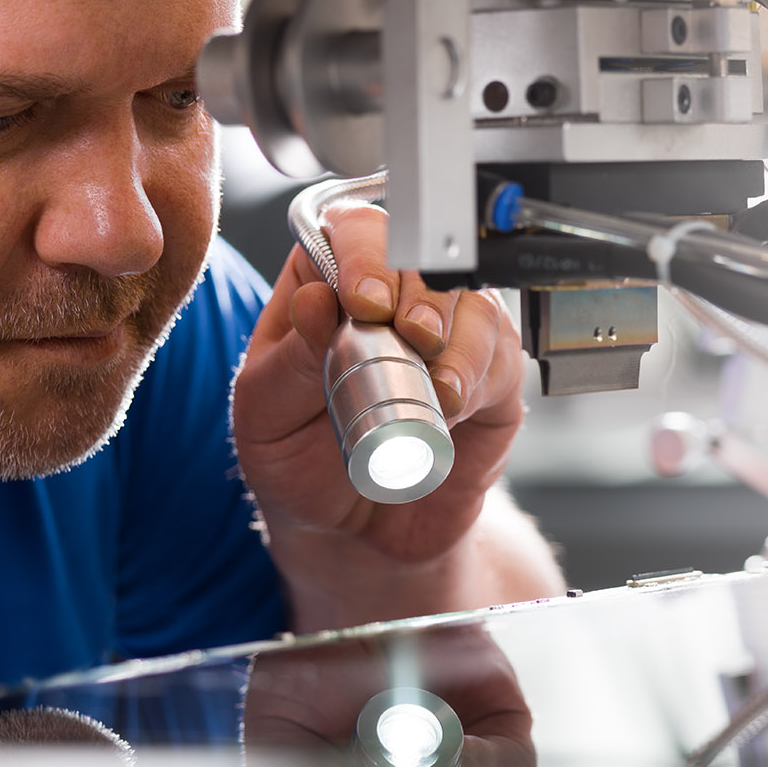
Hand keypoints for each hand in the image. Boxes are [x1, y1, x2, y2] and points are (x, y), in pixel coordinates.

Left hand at [233, 204, 527, 605]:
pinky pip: (502, 357)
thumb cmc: (299, 465)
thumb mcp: (265, 417)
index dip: (365, 250)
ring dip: (456, 336)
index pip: (352, 229)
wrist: (353, 537)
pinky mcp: (490, 379)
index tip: (361, 297)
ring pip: (472, 301)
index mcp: (326, 283)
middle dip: (419, 291)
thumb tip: (316, 299)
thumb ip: (288, 361)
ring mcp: (449, 334)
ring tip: (434, 382)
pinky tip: (452, 403)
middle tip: (407, 333)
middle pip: (423, 253)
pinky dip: (479, 376)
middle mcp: (395, 297)